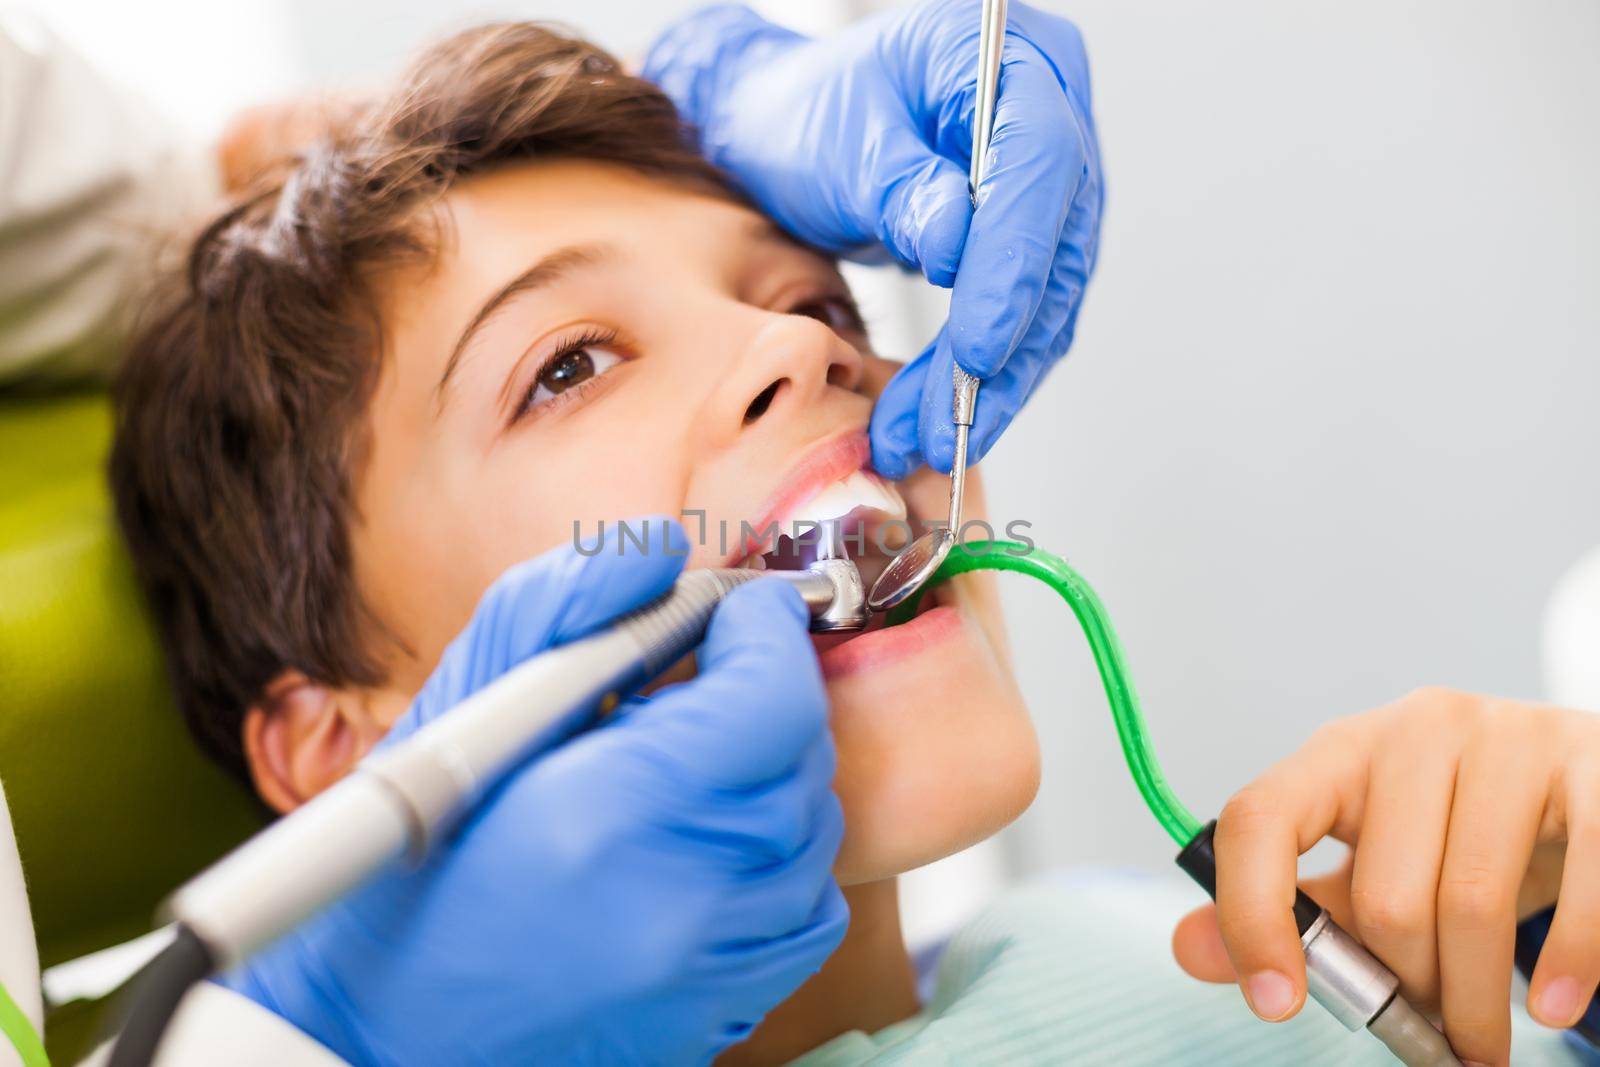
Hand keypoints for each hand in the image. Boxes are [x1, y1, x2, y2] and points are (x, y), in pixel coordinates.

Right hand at [220, 520, 847, 1065]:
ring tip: (684, 764)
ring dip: (769, 774)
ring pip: (814, 830)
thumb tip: (662, 551)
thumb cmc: (400, 878)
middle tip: (697, 679)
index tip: (737, 609)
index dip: (765, 632)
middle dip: (765, 694)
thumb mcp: (456, 710)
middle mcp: (683, 903)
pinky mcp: (725, 1010)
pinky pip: (808, 908)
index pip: (770, 697)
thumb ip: (561, 607)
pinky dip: (778, 858)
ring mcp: (713, 971)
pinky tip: (702, 844)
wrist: (381, 1036)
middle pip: (801, 756)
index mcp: (609, 815)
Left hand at [643, 0, 1102, 478]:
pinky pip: (1023, 317)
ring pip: (1047, 299)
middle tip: (946, 425)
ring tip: (929, 441)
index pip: (1039, 163)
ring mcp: (1049, 185)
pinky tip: (941, 422)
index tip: (978, 346)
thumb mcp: (841, 142)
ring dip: (991, 384)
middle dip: (1001, 349)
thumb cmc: (809, 116)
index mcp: (1018, 59)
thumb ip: (901, 187)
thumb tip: (957, 246)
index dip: (1014, 263)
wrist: (788, 130)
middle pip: (1056, 246)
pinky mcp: (1028, 240)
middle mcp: (1052, 117)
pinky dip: (981, 378)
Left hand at [1170, 687, 1597, 1066]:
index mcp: (1339, 751)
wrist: (1582, 787)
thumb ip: (1287, 907)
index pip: (1258, 818)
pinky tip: (1550, 1007)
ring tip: (1478, 1044)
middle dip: (1403, 989)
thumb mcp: (1370, 858)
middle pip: (1382, 893)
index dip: (1250, 914)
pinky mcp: (1590, 764)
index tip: (1274, 1003)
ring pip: (1469, 901)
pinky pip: (1581, 881)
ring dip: (1474, 1002)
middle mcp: (1416, 729)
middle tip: (1425, 1032)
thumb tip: (1190, 950)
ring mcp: (1508, 738)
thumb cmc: (1460, 832)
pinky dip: (1567, 959)